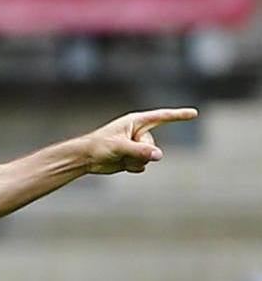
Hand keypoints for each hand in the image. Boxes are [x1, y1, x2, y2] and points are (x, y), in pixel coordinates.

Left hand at [82, 107, 197, 174]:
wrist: (86, 158)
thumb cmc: (99, 146)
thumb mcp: (119, 147)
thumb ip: (139, 150)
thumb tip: (159, 155)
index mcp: (136, 122)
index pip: (162, 117)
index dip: (179, 116)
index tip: (194, 113)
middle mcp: (138, 133)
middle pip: (153, 146)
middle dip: (139, 152)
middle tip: (121, 151)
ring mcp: (137, 146)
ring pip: (149, 158)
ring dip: (134, 161)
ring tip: (118, 157)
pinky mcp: (133, 157)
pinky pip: (142, 166)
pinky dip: (132, 167)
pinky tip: (119, 163)